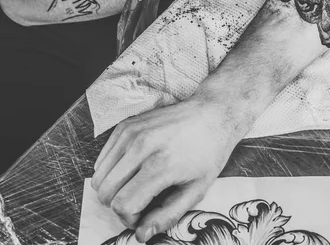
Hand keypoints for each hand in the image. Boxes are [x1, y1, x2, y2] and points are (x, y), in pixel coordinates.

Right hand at [91, 97, 241, 242]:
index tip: (144, 214)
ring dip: (113, 188)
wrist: (213, 113)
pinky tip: (133, 168)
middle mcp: (142, 146)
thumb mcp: (197, 189)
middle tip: (141, 201)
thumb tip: (142, 235)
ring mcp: (132, 133)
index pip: (122, 204)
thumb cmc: (209, 151)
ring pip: (99, 176)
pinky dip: (111, 170)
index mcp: (161, 165)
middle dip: (119, 205)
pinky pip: (102, 158)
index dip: (130, 218)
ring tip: (136, 184)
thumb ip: (167, 215)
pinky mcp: (127, 125)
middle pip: (105, 192)